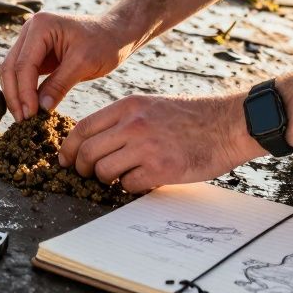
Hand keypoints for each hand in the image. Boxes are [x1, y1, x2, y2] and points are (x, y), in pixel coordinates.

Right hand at [0, 12, 133, 120]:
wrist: (115, 34)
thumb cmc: (104, 43)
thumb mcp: (84, 64)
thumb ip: (59, 85)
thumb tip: (40, 109)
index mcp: (41, 26)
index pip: (24, 64)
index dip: (25, 92)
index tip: (31, 115)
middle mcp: (30, 30)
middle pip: (11, 67)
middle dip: (16, 96)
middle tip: (23, 120)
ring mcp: (30, 41)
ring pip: (12, 72)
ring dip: (16, 95)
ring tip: (24, 118)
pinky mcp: (35, 53)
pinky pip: (22, 74)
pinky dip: (24, 91)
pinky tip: (29, 108)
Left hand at [58, 93, 263, 192]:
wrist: (227, 124)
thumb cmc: (190, 118)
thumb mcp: (150, 106)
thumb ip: (123, 121)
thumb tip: (94, 143)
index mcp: (127, 107)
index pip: (83, 128)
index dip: (69, 148)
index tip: (65, 160)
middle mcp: (132, 125)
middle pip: (87, 152)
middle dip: (82, 168)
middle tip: (87, 175)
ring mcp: (145, 147)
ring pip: (104, 171)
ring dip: (106, 180)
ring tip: (119, 177)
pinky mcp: (160, 169)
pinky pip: (129, 185)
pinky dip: (130, 186)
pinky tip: (142, 180)